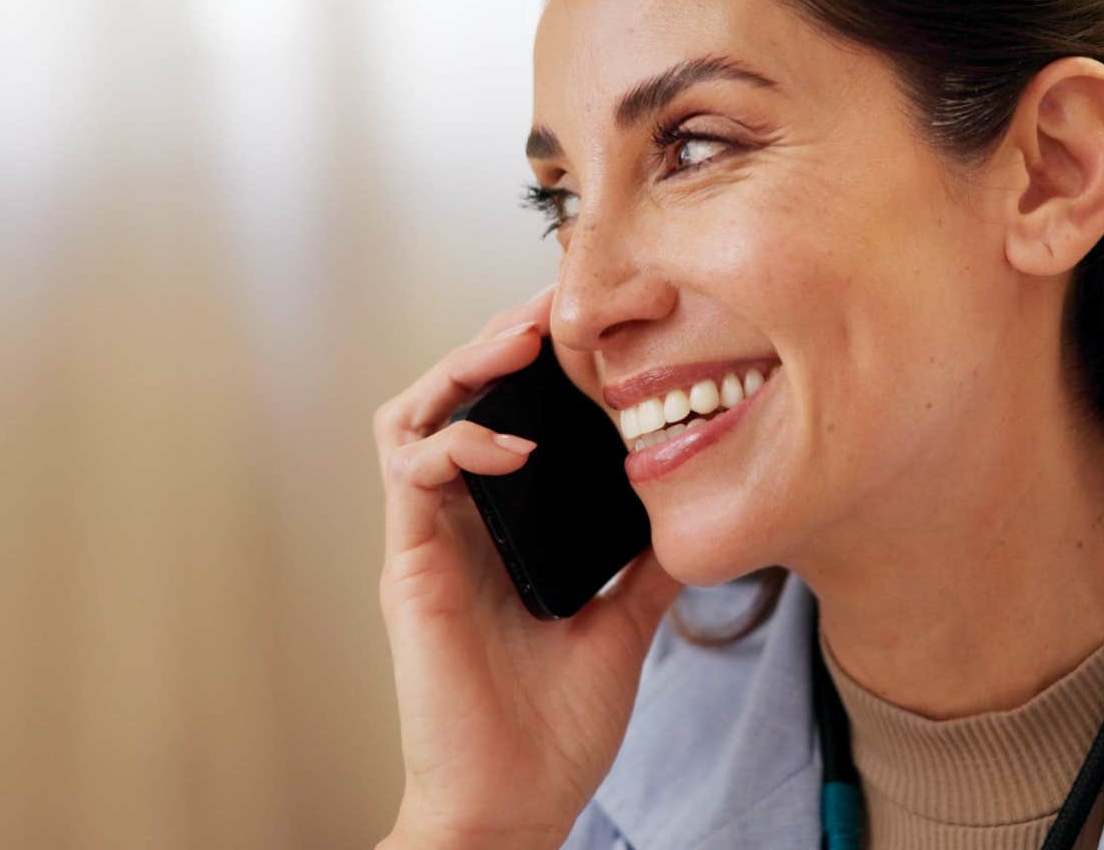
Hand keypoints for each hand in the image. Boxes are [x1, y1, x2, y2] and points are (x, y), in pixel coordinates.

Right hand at [371, 284, 682, 847]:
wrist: (513, 807)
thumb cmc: (551, 732)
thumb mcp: (621, 625)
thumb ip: (643, 566)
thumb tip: (692, 516)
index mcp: (497, 533)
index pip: (500, 417)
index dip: (534, 365)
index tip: (592, 324)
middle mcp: (455, 526)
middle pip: (451, 396)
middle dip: (497, 339)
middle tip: (555, 304)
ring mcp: (428, 541)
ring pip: (414, 414)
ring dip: (464, 367)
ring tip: (521, 341)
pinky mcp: (410, 565)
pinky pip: (411, 472)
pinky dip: (457, 439)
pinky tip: (511, 442)